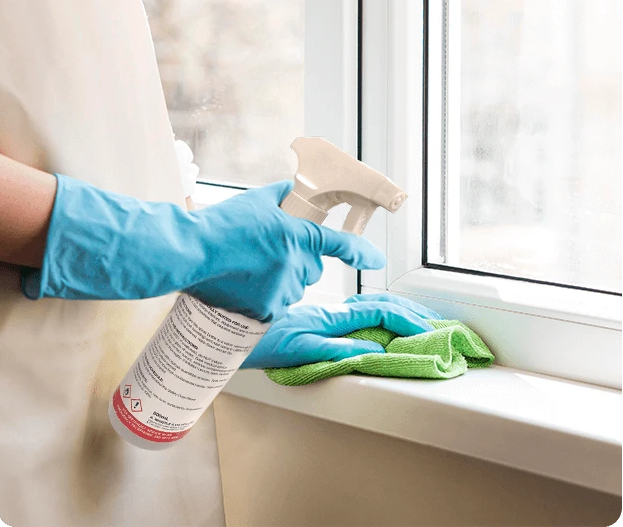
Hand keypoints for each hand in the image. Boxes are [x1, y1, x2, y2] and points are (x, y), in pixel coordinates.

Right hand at [23, 177, 384, 321]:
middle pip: (311, 269)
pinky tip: (244, 287)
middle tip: (269, 255)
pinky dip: (264, 298)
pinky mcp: (266, 311)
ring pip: (293, 288)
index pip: (337, 244)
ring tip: (249, 270)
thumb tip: (293, 188)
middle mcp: (295, 264)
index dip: (359, 252)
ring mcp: (281, 290)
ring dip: (280, 281)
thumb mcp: (256, 201)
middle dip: (297, 263)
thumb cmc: (221, 225)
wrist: (192, 252)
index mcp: (296, 235)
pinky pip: (276, 305)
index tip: (375, 259)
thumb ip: (281, 195)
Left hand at [241, 293, 443, 368]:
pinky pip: (354, 321)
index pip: (377, 314)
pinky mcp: (315, 328)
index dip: (405, 319)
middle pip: (378, 309)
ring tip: (418, 318)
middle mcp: (329, 318)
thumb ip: (332, 348)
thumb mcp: (296, 349)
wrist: (223, 331)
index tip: (427, 329)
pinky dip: (377, 318)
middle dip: (409, 314)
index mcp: (329, 320)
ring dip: (397, 312)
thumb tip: (369, 349)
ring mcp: (324, 321)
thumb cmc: (254, 338)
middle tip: (434, 323)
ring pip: (368, 309)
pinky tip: (385, 321)